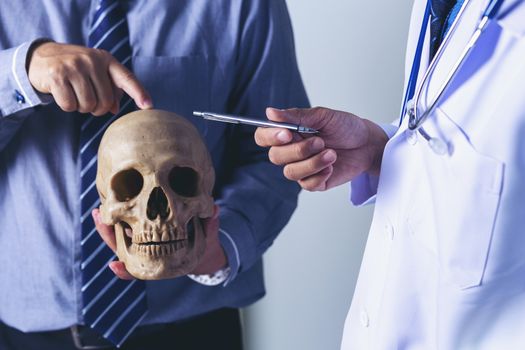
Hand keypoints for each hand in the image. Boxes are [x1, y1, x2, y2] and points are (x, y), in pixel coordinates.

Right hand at [27, 42, 151, 114]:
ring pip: (88, 106)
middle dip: (97, 108)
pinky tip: (63, 93)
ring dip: (82, 108)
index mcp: (105, 59)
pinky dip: (67, 106)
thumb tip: (115, 109)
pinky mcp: (57, 76)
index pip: (126, 78)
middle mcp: (92, 60)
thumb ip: (110, 89)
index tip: (149, 106)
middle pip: (105, 102)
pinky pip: (69, 105)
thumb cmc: (76, 69)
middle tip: (88, 100)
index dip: (138, 93)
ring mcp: (73, 66)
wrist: (41, 57)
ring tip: (75, 95)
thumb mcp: (96, 72)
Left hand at [92, 206, 226, 279]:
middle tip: (100, 219)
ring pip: (119, 236)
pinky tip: (104, 203)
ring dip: (108, 224)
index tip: (115, 264)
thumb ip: (210, 224)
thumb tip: (214, 209)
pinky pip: (125, 223)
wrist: (200, 247)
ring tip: (97, 211)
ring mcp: (142, 241)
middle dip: (109, 236)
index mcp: (160, 263)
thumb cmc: (202, 244)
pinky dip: (116, 214)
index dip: (126, 269)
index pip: (139, 268)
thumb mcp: (208, 237)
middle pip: (122, 249)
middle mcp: (147, 254)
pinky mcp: (140, 228)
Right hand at [254, 107, 387, 190]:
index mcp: (288, 132)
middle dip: (298, 150)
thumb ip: (296, 115)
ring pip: (290, 172)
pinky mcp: (314, 182)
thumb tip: (270, 112)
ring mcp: (301, 168)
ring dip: (312, 163)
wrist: (367, 143)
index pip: (263, 137)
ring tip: (331, 154)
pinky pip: (306, 184)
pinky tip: (331, 166)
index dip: (270, 137)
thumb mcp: (322, 116)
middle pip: (275, 156)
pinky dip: (320, 175)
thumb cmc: (345, 127)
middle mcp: (291, 151)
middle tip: (320, 141)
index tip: (287, 133)